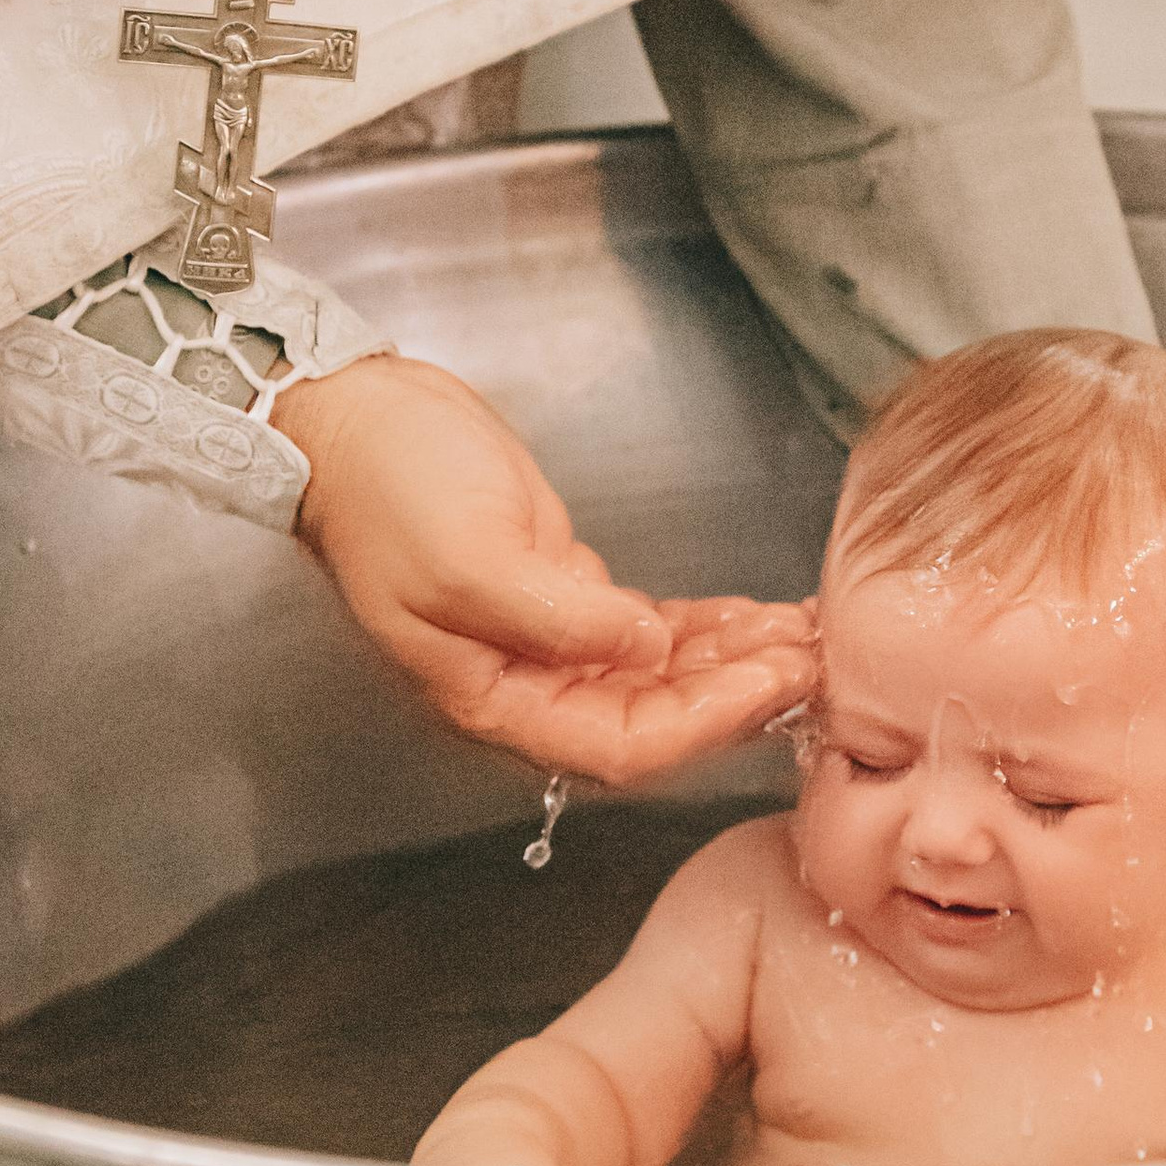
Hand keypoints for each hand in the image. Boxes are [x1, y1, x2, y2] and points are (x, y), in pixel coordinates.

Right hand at [280, 355, 815, 784]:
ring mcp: (549, 638)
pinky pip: (650, 630)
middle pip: (652, 718)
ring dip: (732, 659)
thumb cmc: (388, 489)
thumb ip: (557, 617)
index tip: (769, 682)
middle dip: (735, 693)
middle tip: (809, 659)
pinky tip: (757, 615)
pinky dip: (707, 627)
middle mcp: (526, 683)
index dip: (702, 723)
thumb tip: (644, 649)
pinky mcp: (568, 590)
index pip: (619, 745)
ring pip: (660, 675)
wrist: (355, 419)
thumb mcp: (469, 557)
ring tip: (802, 633)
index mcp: (491, 698)